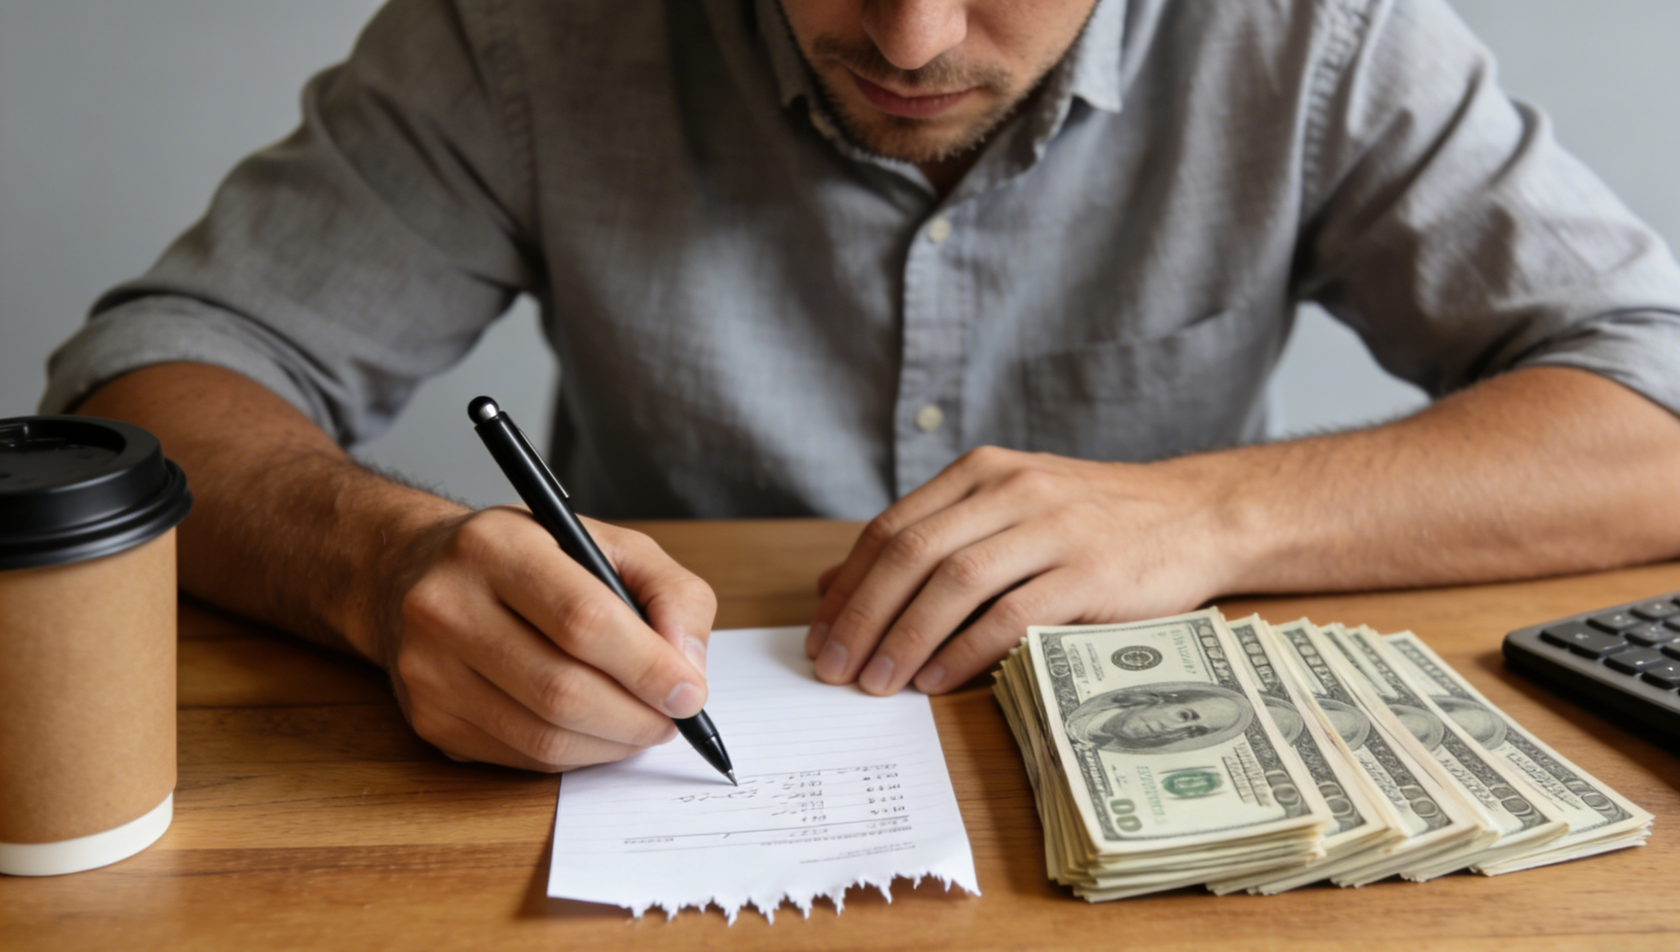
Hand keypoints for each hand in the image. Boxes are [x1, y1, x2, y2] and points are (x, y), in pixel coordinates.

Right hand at [376, 507, 716, 770]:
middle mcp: (446, 605)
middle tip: (674, 718)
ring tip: (643, 726)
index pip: (583, 619)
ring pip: (543, 736)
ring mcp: (428, 669)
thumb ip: (668, 593)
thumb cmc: (528, 557)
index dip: (647, 666)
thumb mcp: (606, 543)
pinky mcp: (429, 720)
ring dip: (612, 744)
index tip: (690, 692)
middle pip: (562, 689)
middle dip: (636, 716)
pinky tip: (596, 732)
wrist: (415, 574)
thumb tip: (689, 668)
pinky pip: (521, 757)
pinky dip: (576, 755)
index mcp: (495, 546)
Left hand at [805, 446, 1232, 695]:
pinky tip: (937, 680)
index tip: (819, 634)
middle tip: (833, 666)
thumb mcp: (1006, 513)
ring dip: (904, 638)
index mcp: (982, 473)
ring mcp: (1051, 528)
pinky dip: (964, 651)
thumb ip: (927, 542)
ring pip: (953, 582)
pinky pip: (1009, 614)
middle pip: (910, 553)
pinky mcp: (1088, 572)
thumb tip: (832, 587)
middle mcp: (1011, 491)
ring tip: (876, 682)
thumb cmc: (1094, 523)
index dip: (847, 585)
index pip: (891, 528)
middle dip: (862, 615)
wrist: (1198, 515)